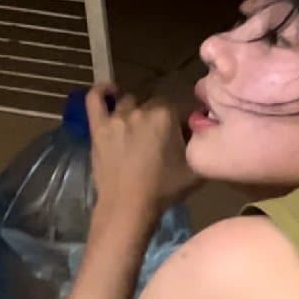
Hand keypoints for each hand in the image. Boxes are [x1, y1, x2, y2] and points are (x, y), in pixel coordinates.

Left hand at [86, 85, 201, 220]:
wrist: (128, 207)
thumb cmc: (164, 189)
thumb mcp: (196, 169)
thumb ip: (203, 145)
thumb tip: (203, 132)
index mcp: (167, 115)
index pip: (181, 108)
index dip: (186, 122)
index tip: (186, 137)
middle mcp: (142, 110)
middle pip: (156, 105)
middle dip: (162, 119)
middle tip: (163, 140)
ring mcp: (117, 117)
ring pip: (130, 103)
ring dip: (137, 112)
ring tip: (140, 130)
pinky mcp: (98, 127)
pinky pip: (95, 99)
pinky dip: (102, 91)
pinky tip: (110, 91)